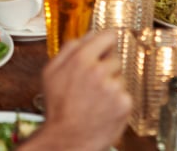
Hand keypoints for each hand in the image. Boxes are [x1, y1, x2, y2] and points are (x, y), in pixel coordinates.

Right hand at [26, 30, 131, 150]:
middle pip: (115, 57)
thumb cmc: (57, 108)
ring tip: (95, 98)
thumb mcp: (51, 72)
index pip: (107, 36)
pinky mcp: (124, 103)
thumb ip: (69, 48)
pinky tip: (103, 108)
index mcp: (80, 59)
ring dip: (111, 84)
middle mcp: (99, 71)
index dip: (106, 41)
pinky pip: (125, 94)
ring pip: (119, 77)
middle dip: (106, 67)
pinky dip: (117, 101)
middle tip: (92, 83)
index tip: (107, 45)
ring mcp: (113, 87)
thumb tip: (87, 35)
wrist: (66, 140)